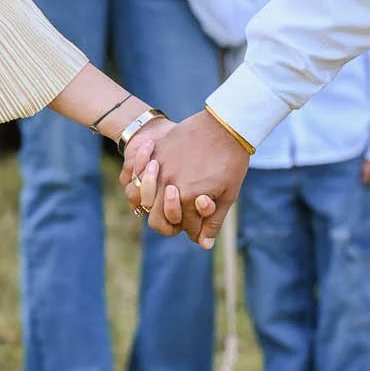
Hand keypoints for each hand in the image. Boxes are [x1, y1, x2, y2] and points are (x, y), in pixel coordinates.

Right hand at [121, 112, 249, 246]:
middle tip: (182, 214)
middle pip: (158, 220)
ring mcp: (160, 169)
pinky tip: (152, 176)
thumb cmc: (231, 161)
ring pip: (143, 200)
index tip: (201, 223)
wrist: (225, 125)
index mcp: (188, 198)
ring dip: (153, 203)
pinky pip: (138, 174)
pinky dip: (141, 179)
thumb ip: (214, 221)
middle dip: (171, 222)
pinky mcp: (156, 153)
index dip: (194, 229)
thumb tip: (204, 245)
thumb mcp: (228, 194)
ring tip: (167, 196)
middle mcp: (169, 186)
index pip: (184, 227)